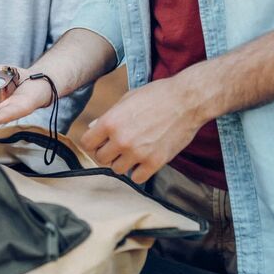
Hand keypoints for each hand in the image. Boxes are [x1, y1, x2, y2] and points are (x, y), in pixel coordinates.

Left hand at [79, 75, 207, 184]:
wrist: (187, 101)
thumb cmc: (157, 95)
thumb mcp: (127, 99)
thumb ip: (108, 116)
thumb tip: (92, 128)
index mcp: (110, 122)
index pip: (86, 143)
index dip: (93, 142)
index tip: (100, 141)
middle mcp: (121, 140)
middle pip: (101, 158)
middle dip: (108, 152)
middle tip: (119, 146)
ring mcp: (138, 153)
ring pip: (117, 170)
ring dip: (123, 162)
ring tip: (133, 151)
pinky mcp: (154, 162)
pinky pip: (137, 178)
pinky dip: (139, 171)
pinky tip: (144, 160)